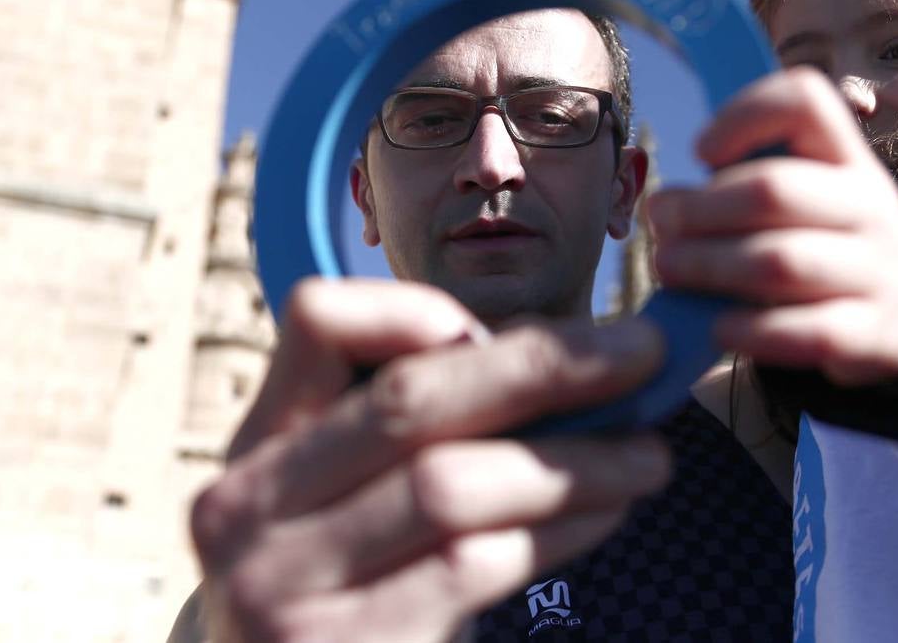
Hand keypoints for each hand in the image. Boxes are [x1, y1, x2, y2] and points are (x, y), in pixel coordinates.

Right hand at [190, 278, 670, 642]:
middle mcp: (249, 508)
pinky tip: (605, 512)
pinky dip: (557, 530)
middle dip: (540, 364)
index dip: (417, 308)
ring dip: (573, 461)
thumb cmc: (337, 580)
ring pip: (452, 487)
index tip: (502, 326)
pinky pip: (472, 567)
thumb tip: (560, 360)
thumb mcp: (336, 493)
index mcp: (257, 442)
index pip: (317, 322)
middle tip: (641, 351)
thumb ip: (410, 426)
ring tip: (648, 454)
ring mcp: (286, 589)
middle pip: (409, 402)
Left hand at [647, 67, 897, 385]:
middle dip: (699, 209)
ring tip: (669, 268)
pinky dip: (750, 329)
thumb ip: (744, 184)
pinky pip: (807, 331)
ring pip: (780, 261)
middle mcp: (873, 207)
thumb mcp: (799, 199)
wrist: (893, 318)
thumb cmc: (816, 246)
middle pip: (772, 190)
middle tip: (661, 224)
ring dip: (708, 265)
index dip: (744, 114)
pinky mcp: (876, 334)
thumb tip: (668, 207)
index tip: (700, 152)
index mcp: (848, 158)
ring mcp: (881, 272)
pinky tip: (717, 326)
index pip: (807, 102)